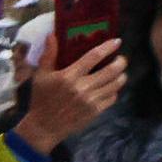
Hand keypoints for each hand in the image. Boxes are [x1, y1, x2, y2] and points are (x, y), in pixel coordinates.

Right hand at [14, 38, 121, 155]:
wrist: (43, 126)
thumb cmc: (41, 99)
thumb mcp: (40, 76)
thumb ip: (48, 55)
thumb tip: (52, 35)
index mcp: (69, 76)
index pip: (94, 56)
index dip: (108, 47)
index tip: (117, 41)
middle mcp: (82, 87)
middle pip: (111, 70)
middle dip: (120, 62)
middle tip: (121, 59)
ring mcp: (90, 101)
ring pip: (115, 84)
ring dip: (121, 76)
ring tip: (120, 72)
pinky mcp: (95, 112)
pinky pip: (112, 98)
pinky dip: (114, 91)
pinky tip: (111, 88)